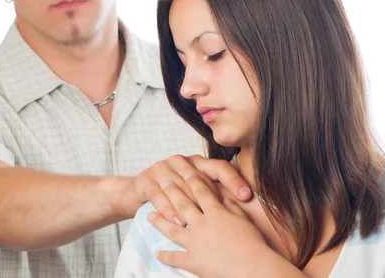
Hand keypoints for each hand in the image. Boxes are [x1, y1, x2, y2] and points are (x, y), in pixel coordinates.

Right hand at [122, 154, 251, 225]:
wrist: (138, 192)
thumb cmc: (174, 195)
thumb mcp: (196, 193)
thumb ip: (217, 195)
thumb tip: (246, 206)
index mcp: (198, 162)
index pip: (219, 167)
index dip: (233, 180)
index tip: (246, 196)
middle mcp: (181, 161)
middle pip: (200, 176)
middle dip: (214, 196)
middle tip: (227, 213)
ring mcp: (162, 169)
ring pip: (179, 187)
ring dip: (190, 206)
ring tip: (204, 222)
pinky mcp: (146, 181)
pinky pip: (159, 195)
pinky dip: (169, 210)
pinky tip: (178, 222)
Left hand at [147, 173, 276, 277]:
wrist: (252, 268)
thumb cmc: (254, 244)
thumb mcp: (243, 219)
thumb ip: (230, 205)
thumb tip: (222, 193)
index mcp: (216, 212)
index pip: (201, 191)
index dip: (191, 179)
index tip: (182, 170)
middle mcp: (202, 224)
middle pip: (182, 204)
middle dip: (170, 192)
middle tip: (161, 182)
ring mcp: (195, 243)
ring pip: (172, 229)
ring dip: (159, 221)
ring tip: (149, 215)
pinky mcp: (193, 261)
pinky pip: (175, 258)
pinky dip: (165, 256)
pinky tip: (156, 252)